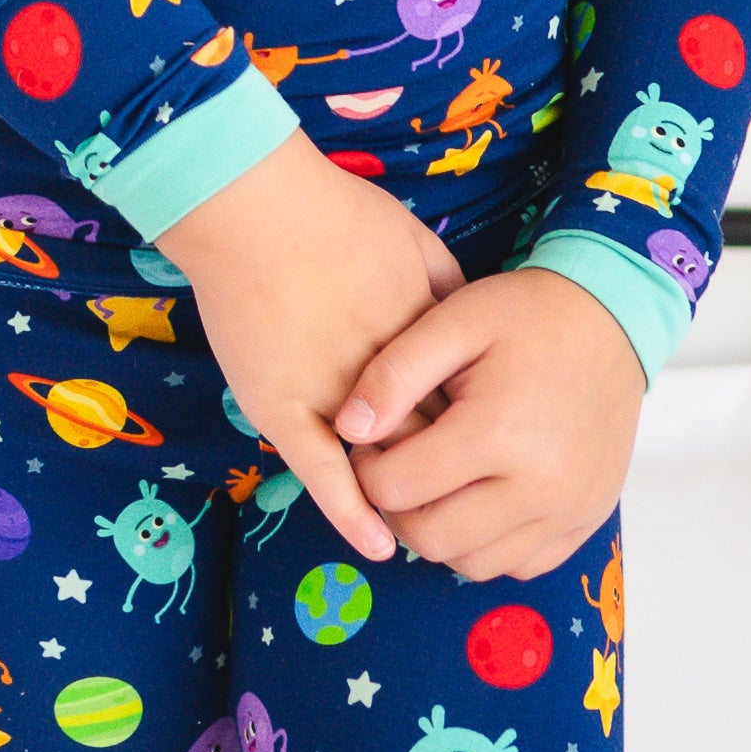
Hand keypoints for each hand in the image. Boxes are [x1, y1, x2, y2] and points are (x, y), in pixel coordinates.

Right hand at [151, 127, 463, 562]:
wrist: (254, 205)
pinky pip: (323, 474)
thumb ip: (447, 287)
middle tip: (473, 509)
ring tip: (432, 535)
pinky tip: (379, 546)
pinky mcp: (282, 409)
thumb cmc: (333, 212)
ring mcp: (333, 394)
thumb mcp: (416, 240)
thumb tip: (472, 323)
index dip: (481, 433)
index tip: (496, 457)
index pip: (468, 403)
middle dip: (454, 476)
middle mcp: (387, 374)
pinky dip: (353, 513)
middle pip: (434, 440)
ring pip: (382, 465)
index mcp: (424, 337)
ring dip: (407, 501)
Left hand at [330, 267, 644, 578]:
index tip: (373, 440)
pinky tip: (478, 499)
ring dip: (440, 532)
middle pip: (430, 538)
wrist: (613, 321)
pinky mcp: (586, 521)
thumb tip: (347, 429)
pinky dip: (487, 545)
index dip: (365, 468)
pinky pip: (519, 565)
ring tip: (438, 481)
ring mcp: (568, 511)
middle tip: (398, 466)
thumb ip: (393, 375)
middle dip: (396, 508)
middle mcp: (539, 485)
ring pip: (472, 563)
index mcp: (498, 431)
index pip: (396, 489)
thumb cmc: (526, 316)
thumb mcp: (453, 321)